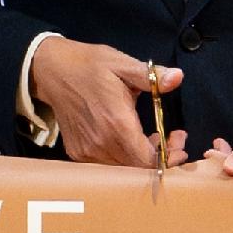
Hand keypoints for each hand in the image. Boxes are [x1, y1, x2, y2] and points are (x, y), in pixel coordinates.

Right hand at [31, 37, 186, 169]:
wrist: (51, 70)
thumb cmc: (90, 65)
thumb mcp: (123, 64)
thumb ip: (152, 76)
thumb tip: (178, 77)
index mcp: (116, 122)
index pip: (148, 160)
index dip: (169, 158)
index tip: (180, 143)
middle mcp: (101, 143)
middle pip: (139, 169)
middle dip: (162, 156)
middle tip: (172, 138)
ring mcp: (87, 151)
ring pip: (124, 169)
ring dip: (143, 158)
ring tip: (153, 137)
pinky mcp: (78, 153)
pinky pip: (108, 164)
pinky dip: (125, 157)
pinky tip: (130, 139)